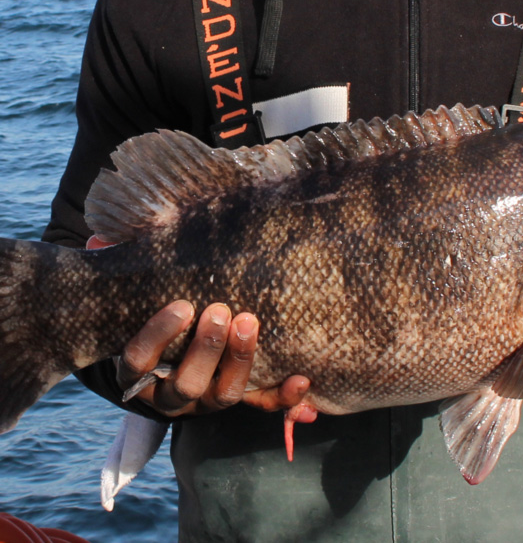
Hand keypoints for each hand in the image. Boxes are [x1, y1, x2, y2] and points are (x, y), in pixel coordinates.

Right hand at [87, 235, 315, 418]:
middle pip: (187, 384)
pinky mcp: (242, 398)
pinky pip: (263, 404)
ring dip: (241, 361)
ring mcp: (208, 400)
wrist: (179, 345)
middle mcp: (172, 394)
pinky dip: (284, 398)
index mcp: (139, 371)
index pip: (139, 360)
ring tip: (250, 323)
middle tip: (221, 311)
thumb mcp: (138, 292)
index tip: (182, 305)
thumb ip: (123, 265)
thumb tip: (102, 236)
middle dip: (206, 349)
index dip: (159, 335)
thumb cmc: (155, 309)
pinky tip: (301, 378)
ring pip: (225, 396)